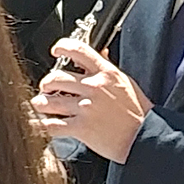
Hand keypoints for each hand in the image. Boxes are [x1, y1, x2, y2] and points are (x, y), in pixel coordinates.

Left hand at [32, 37, 151, 161]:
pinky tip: (39, 124)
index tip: (56, 50)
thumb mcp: (125, 82)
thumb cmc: (137, 112)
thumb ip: (107, 68)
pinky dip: (41, 125)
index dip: (62, 47)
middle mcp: (93, 88)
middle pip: (56, 78)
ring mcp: (86, 108)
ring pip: (49, 101)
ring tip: (41, 105)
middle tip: (46, 88)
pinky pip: (52, 125)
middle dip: (45, 83)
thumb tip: (99, 53)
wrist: (144, 136)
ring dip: (40, 103)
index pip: (78, 50)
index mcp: (105, 73)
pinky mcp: (81, 128)